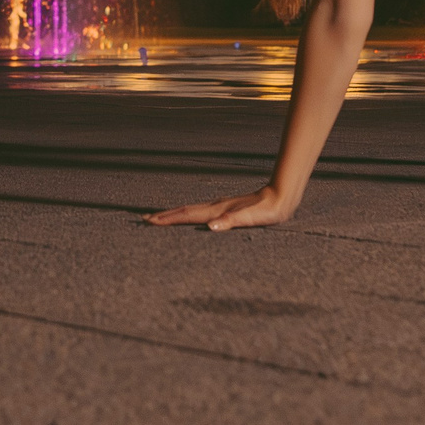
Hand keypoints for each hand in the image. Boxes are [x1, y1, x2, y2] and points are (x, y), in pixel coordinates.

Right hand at [146, 184, 296, 230]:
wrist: (279, 197)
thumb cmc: (267, 210)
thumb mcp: (252, 219)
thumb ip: (231, 222)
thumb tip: (210, 227)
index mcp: (218, 211)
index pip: (188, 215)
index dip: (168, 219)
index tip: (150, 221)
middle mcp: (215, 207)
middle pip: (184, 210)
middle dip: (164, 216)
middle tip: (145, 219)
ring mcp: (219, 206)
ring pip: (190, 210)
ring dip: (173, 214)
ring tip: (159, 217)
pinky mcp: (225, 208)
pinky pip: (199, 211)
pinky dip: (187, 214)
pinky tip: (188, 217)